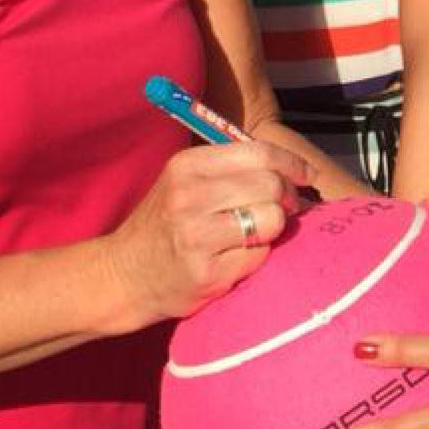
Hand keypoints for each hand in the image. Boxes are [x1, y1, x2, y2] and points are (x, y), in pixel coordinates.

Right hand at [99, 140, 309, 332]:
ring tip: (251, 235)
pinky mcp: (206, 273)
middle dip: (287, 198)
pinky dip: (256, 257)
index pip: (259, 153)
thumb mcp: (185, 182)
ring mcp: (197, 236)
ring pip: (272, 221)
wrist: (122, 275)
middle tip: (281, 210)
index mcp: (188, 166)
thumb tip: (295, 171)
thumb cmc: (164, 225)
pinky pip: (259, 256)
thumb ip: (232, 171)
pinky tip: (233, 259)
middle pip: (271, 186)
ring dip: (272, 230)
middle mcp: (190, 196)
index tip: (305, 176)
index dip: (292, 163)